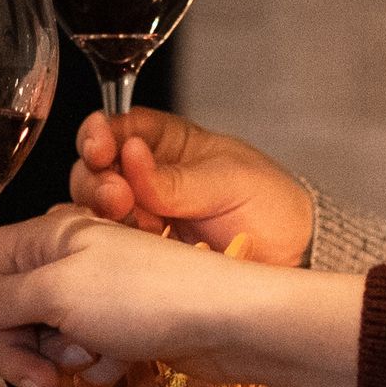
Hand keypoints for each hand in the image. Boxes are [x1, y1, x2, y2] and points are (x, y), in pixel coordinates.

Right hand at [0, 209, 362, 386]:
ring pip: (44, 335)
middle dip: (17, 348)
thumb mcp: (56, 293)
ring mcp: (96, 292)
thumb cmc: (147, 296)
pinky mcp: (123, 323)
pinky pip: (83, 349)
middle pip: (6, 309)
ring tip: (94, 359)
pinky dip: (94, 362)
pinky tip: (121, 363)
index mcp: (45, 235)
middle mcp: (66, 258)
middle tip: (41, 376)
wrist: (235, 323)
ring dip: (59, 357)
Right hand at [70, 109, 312, 264]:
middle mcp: (143, 177)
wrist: (294, 258)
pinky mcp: (138, 254)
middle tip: (115, 192)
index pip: (118, 128)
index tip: (100, 145)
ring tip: (122, 211)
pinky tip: (112, 241)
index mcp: (166, 144)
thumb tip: (132, 157)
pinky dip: (100, 241)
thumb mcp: (229, 180)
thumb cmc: (271, 206)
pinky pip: (104, 244)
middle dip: (95, 175)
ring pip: (91, 206)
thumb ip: (177, 178)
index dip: (100, 133)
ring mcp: (138, 217)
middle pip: (93, 167)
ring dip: (96, 208)